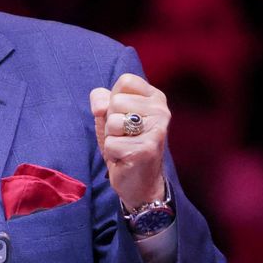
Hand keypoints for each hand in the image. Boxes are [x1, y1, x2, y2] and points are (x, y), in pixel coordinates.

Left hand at [90, 73, 169, 209]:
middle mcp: (161, 110)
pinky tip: (125, 158)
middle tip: (124, 135)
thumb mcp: (109, 114)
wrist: (138, 181)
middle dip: (110, 121)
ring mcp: (157, 130)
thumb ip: (101, 99)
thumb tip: (100, 106)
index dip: (114, 98)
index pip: (125, 81)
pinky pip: (111, 143)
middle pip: (116, 101)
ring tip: (124, 144)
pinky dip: (112, 153)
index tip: (123, 114)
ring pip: (112, 121)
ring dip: (111, 137)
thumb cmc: (124, 141)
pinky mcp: (147, 149)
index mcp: (155, 97)